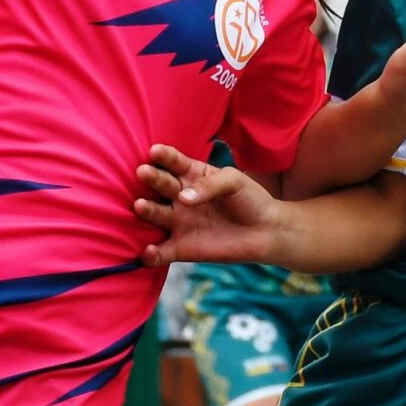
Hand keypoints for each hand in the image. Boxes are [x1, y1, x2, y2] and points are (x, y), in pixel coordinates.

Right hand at [131, 144, 289, 267]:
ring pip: (155, 214)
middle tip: (143, 172)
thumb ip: (210, 185)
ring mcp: (176, 222)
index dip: (164, 156)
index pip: (174, 162)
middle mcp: (178, 196)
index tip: (155, 151)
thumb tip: (183, 199)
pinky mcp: (179, 248)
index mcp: (191, 174)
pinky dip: (151, 254)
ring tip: (140, 205)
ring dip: (145, 210)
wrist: (265, 233)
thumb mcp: (234, 182)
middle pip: (160, 185)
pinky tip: (147, 251)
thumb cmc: (250, 200)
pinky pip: (161, 252)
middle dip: (151, 178)